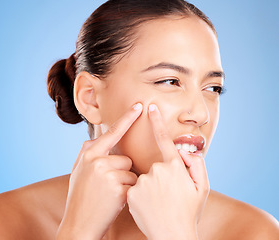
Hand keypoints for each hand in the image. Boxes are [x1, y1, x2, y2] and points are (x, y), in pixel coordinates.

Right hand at [56, 103, 142, 239]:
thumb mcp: (78, 171)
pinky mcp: (117, 187)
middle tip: (107, 187)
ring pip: (131, 172)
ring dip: (126, 184)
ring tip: (110, 195)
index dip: (127, 118)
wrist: (78, 224)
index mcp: (88, 154)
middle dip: (122, 172)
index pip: (112, 132)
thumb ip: (88, 153)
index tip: (138, 106)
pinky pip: (134, 185)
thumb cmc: (80, 198)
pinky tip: (114, 201)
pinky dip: (129, 193)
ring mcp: (107, 173)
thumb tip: (97, 138)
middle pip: (125, 158)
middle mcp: (97, 160)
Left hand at [127, 104, 208, 239]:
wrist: (172, 236)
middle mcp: (157, 170)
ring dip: (152, 187)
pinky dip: (141, 195)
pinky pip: (136, 188)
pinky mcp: (131, 193)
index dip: (156, 122)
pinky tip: (149, 206)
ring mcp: (143, 181)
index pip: (163, 139)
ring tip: (160, 203)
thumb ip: (196, 163)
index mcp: (175, 166)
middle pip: (157, 166)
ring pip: (146, 177)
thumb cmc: (189, 212)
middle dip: (163, 176)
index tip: (149, 108)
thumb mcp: (202, 187)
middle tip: (170, 195)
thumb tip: (184, 152)